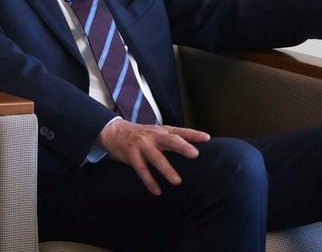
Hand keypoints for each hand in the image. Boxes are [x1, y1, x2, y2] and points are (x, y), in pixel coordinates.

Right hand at [96, 119, 210, 195]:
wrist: (114, 131)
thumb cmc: (141, 135)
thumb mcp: (156, 133)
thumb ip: (171, 139)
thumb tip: (192, 150)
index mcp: (162, 131)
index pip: (181, 131)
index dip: (194, 134)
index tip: (207, 138)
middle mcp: (154, 136)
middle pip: (171, 140)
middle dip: (183, 147)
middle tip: (195, 155)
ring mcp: (143, 145)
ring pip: (157, 157)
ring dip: (167, 170)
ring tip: (177, 181)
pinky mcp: (132, 155)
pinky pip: (142, 170)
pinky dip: (150, 181)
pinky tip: (157, 191)